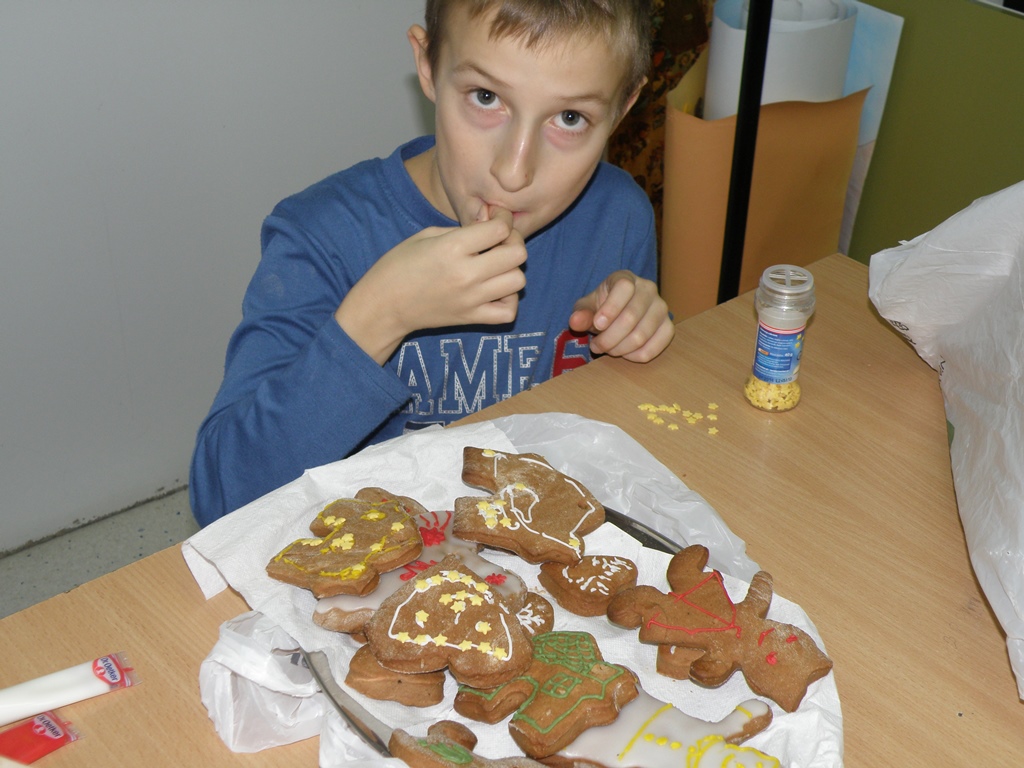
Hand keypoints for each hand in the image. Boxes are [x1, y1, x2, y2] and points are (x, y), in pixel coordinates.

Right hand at [335, 207, 525, 363]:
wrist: (383, 306)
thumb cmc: (399, 266)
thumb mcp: (425, 235)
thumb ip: (461, 230)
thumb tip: (489, 227)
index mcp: (452, 248)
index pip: (500, 230)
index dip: (503, 220)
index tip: (495, 221)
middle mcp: (466, 274)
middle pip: (517, 254)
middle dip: (513, 243)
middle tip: (499, 244)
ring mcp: (471, 299)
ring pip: (518, 281)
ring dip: (512, 271)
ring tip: (496, 268)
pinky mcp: (471, 318)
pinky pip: (508, 312)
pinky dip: (509, 300)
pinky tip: (496, 291)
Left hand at [569, 271, 674, 361]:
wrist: (620, 314)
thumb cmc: (601, 308)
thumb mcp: (586, 308)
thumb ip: (581, 313)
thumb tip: (575, 321)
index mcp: (626, 278)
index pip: (624, 288)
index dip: (610, 309)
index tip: (597, 325)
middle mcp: (648, 289)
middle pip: (631, 317)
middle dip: (609, 338)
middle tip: (596, 345)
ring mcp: (662, 308)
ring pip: (641, 335)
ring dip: (619, 349)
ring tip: (608, 349)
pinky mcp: (668, 327)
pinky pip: (655, 347)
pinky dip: (636, 356)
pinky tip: (625, 353)